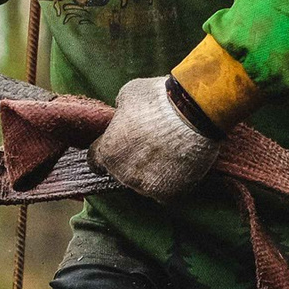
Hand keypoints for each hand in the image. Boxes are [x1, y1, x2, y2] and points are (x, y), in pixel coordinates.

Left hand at [90, 76, 220, 201]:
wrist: (192, 113)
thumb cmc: (158, 100)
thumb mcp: (129, 95)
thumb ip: (121, 110)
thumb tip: (123, 112)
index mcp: (107, 152)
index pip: (96, 161)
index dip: (107, 154)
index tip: (116, 151)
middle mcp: (122, 174)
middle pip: (123, 173)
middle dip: (133, 162)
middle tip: (152, 146)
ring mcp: (146, 187)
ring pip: (145, 185)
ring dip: (154, 173)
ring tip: (170, 154)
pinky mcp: (169, 194)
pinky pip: (167, 193)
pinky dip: (173, 182)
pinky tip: (181, 167)